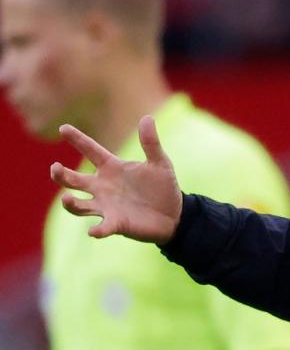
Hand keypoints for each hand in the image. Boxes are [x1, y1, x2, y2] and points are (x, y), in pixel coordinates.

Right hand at [50, 116, 182, 243]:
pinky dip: (97, 230)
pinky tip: (93, 231)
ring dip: (70, 203)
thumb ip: (151, 143)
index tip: (63, 128)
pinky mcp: (116, 224)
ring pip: (79, 204)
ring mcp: (107, 206)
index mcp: (112, 168)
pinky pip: (102, 227)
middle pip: (73, 180)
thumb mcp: (160, 163)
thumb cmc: (163, 187)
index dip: (77, 139)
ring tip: (66, 198)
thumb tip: (148, 118)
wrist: (175, 215)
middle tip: (56, 168)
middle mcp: (103, 187)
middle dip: (61, 175)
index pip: (90, 150)